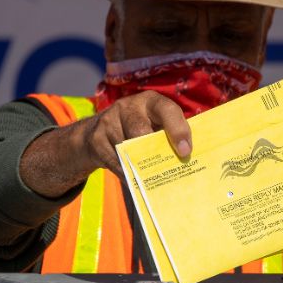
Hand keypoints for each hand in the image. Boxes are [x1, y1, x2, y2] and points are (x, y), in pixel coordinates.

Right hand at [21, 92, 190, 197]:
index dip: (178, 130)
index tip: (185, 151)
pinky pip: (115, 161)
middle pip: (140, 130)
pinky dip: (127, 173)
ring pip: (127, 149)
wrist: (96, 133)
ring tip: (152, 179)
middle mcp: (128, 107)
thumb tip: (186, 158)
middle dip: (154, 151)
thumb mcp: (154, 124)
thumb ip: (168, 135)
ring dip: (140, 166)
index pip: (167, 110)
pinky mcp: (96, 138)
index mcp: (151, 102)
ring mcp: (109, 121)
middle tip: (166, 169)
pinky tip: (136, 181)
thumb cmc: (138, 129)